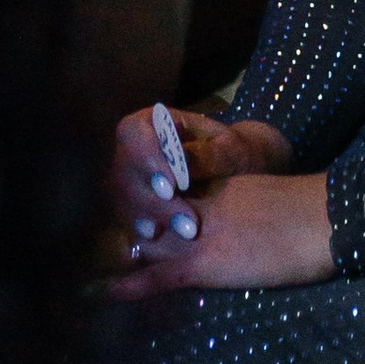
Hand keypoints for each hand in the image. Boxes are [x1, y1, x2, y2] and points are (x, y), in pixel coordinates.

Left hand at [109, 169, 334, 298]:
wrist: (323, 220)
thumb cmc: (305, 211)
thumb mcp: (262, 198)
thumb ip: (238, 206)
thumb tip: (234, 221)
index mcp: (213, 186)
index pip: (167, 192)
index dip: (147, 202)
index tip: (131, 210)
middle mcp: (197, 205)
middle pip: (148, 213)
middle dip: (129, 224)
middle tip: (105, 235)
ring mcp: (197, 234)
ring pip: (147, 242)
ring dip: (124, 251)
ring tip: (96, 263)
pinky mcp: (204, 263)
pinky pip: (159, 276)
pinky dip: (131, 286)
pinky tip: (107, 292)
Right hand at [111, 102, 288, 235]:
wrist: (240, 173)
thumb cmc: (235, 152)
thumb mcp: (233, 148)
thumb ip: (210, 153)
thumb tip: (183, 161)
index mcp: (155, 123)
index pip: (132, 132)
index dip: (144, 157)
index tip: (173, 185)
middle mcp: (135, 150)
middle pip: (124, 171)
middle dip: (153, 199)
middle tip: (187, 220)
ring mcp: (131, 179)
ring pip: (123, 199)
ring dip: (153, 219)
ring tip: (188, 232)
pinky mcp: (133, 206)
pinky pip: (128, 221)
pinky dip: (145, 232)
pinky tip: (164, 240)